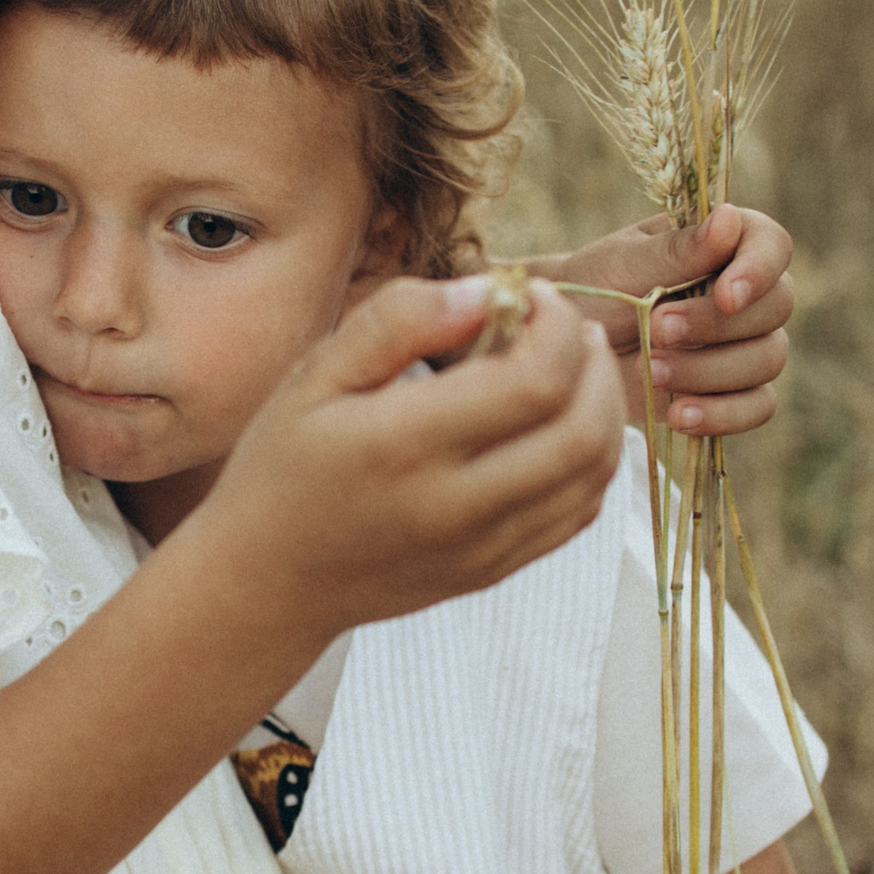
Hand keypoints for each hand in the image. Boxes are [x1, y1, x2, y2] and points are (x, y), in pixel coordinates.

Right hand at [197, 274, 624, 638]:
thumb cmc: (283, 467)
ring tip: (575, 365)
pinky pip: (579, 513)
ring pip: (594, 475)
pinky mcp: (494, 570)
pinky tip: (563, 423)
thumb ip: (397, 321)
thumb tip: (485, 291)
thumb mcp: (316, 376)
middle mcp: (454, 506)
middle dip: (591, 361)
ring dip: (604, 408)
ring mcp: (482, 548)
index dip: (554, 324)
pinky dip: (593, 459)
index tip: (528, 294)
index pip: (535, 380)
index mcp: (405, 447)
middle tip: (565, 327)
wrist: (269, 582)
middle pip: (581, 430)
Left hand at [529, 204, 794, 436]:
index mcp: (725, 244)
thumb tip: (729, 219)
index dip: (759, 271)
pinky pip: (758, 406)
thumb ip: (676, 249)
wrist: (568, 347)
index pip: (772, 245)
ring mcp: (743, 343)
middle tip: (657, 330)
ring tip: (653, 372)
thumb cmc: (595, 289)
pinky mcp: (731, 390)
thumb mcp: (623, 263)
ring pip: (767, 359)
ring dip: (710, 370)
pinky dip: (724, 413)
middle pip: (775, 308)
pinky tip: (682, 415)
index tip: (725, 297)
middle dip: (716, 326)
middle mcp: (745, 292)